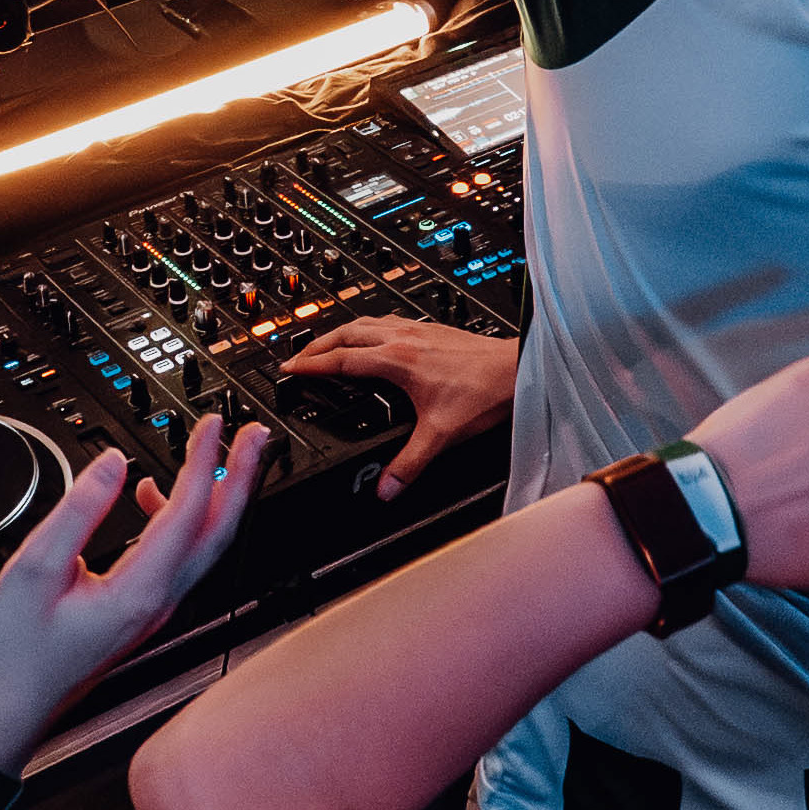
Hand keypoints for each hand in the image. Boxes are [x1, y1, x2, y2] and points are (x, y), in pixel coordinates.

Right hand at [0, 419, 273, 746]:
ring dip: (221, 495)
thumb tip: (112, 464)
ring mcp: (158, 607)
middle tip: (255, 434)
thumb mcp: (35, 568)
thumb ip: (78, 511)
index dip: (203, 461)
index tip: (210, 424)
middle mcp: (159, 600)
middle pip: (218, 530)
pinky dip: (183, 517)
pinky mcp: (147, 608)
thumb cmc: (22, 647)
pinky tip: (155, 494)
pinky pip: (182, 555)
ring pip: (206, 544)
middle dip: (241, 477)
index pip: (187, 513)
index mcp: (138, 590)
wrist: (18, 699)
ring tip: (222, 454)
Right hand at [277, 317, 515, 501]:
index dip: (310, 365)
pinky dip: (368, 328)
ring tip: (328, 343)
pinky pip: (387, 321)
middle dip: (317, 344)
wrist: (518, 369)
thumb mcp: (441, 434)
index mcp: (397, 360)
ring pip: (367, 322)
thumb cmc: (486, 392)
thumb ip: (410, 465)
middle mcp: (403, 338)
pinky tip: (375, 337)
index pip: (340, 359)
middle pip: (347, 332)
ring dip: (341, 332)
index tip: (289, 369)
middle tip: (299, 356)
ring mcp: (418, 330)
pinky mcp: (432, 330)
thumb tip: (386, 488)